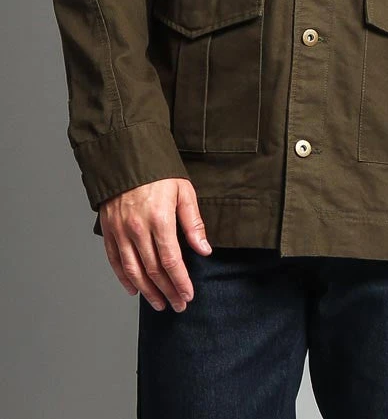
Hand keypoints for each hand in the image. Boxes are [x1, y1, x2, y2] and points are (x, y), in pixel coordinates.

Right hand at [98, 177, 211, 311]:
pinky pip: (115, 260)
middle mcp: (137, 228)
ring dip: (147, 291)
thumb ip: (193, 222)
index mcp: (159, 219)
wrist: (126, 156)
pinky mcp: (109, 230)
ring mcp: (120, 231)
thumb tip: (204, 250)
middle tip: (178, 305)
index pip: (171, 260)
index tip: (188, 295)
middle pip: (153, 270)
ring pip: (133, 270)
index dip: (180, 281)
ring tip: (159, 304)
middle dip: (167, 291)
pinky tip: (134, 289)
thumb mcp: (183, 191)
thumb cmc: (159, 173)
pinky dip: (124, 278)